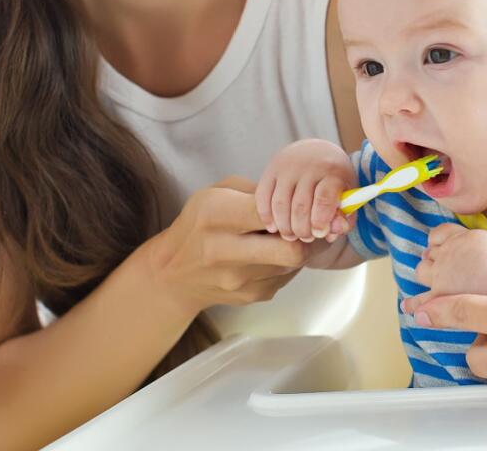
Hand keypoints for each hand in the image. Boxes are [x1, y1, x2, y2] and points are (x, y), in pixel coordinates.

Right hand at [148, 176, 314, 316]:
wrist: (173, 272)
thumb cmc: (199, 224)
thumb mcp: (216, 192)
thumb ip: (256, 190)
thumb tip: (296, 199)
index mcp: (215, 215)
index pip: (271, 212)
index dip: (293, 208)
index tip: (299, 205)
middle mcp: (225, 251)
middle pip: (292, 251)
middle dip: (310, 237)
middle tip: (313, 226)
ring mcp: (238, 279)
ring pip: (293, 264)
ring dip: (300, 250)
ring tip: (290, 237)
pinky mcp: (250, 296)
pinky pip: (285, 277)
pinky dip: (287, 264)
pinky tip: (274, 254)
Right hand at [256, 139, 357, 242]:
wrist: (317, 150)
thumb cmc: (334, 178)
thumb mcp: (347, 194)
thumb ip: (344, 217)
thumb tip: (331, 233)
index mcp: (332, 171)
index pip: (324, 198)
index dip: (320, 221)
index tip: (319, 234)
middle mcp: (309, 166)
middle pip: (300, 206)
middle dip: (302, 229)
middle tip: (306, 237)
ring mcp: (287, 167)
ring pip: (280, 204)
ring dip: (284, 226)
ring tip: (291, 235)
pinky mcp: (270, 169)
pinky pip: (263, 197)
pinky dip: (266, 216)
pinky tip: (273, 227)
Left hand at [413, 224, 486, 297]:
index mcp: (468, 238)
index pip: (441, 233)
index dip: (440, 239)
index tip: (439, 244)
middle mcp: (450, 253)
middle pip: (431, 251)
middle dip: (433, 256)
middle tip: (441, 265)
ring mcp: (442, 276)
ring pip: (421, 270)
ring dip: (425, 273)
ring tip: (426, 278)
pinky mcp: (439, 299)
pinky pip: (417, 300)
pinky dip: (412, 304)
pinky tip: (409, 308)